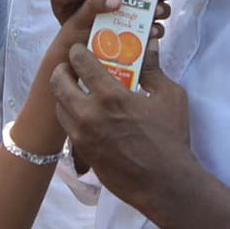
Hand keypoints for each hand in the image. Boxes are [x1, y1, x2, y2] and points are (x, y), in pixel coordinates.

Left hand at [50, 43, 192, 221]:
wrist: (164, 183)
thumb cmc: (170, 138)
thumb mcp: (170, 97)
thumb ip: (153, 70)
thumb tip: (147, 45)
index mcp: (111, 96)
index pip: (82, 63)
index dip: (77, 52)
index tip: (79, 49)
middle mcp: (89, 113)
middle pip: (59, 83)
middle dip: (62, 70)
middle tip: (69, 67)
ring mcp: (82, 134)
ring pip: (59, 105)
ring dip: (63, 93)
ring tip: (74, 89)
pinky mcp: (81, 151)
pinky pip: (67, 126)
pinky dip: (70, 115)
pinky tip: (81, 113)